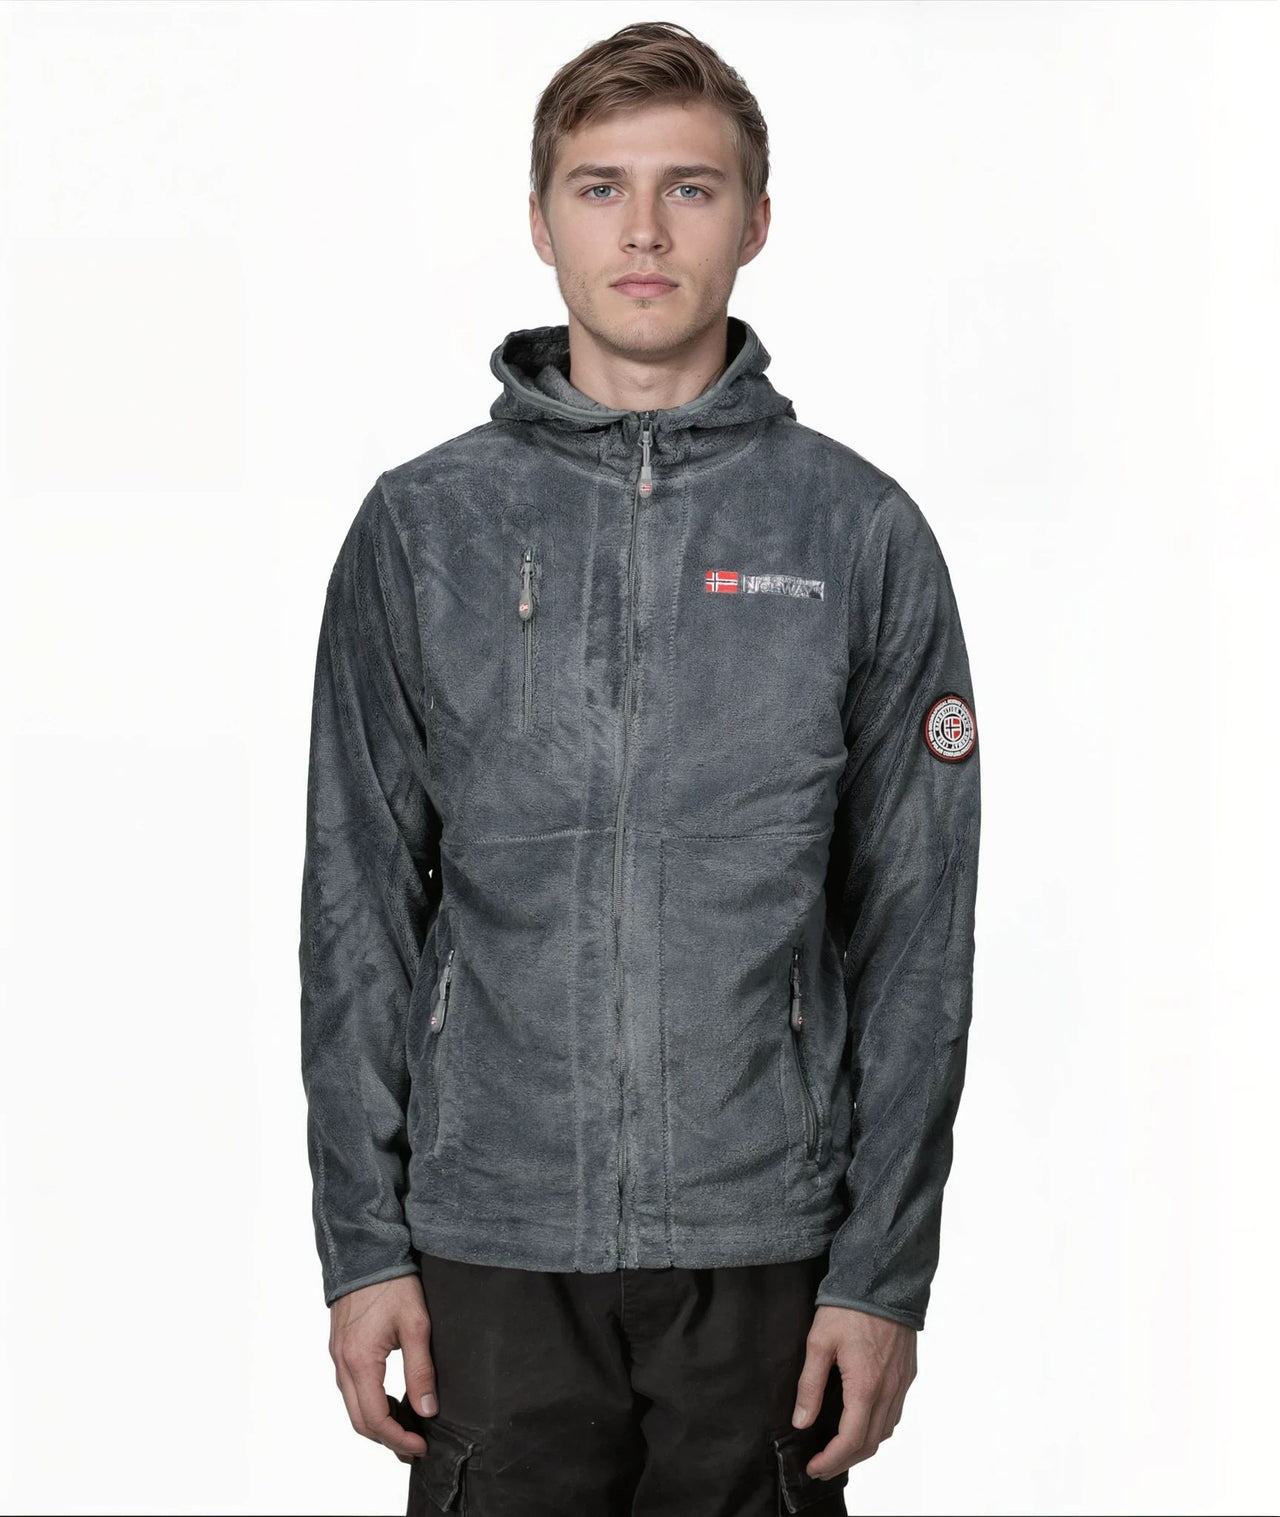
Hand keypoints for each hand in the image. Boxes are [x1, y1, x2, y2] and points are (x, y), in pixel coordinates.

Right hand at [329, 1273, 438, 1462]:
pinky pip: (351, 1388)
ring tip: (408, 1429)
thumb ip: (421, 1370)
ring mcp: (338, 1356)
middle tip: (415, 1447)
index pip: (375, 1418)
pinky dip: (370, 1403)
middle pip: (360, 1420)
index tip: (422, 1446)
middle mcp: (342, 1363)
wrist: (366, 1251)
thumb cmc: (392, 1283)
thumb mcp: (416, 1325)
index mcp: (360, 1361)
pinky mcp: (341, 1348)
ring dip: (378, 1423)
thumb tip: (428, 1410)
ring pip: (353, 1405)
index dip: (398, 1439)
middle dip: (387, 1439)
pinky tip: (393, 1401)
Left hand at [790, 1304, 916, 1479]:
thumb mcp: (819, 1342)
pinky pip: (896, 1412)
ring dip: (864, 1446)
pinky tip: (862, 1421)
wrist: (883, 1276)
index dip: (831, 1460)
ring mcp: (902, 1382)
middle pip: (871, 1443)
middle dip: (845, 1460)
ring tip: (839, 1449)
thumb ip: (810, 1385)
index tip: (814, 1467)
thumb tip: (802, 1421)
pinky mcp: (907, 1373)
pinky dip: (879, 1427)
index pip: (851, 1440)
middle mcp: (889, 1390)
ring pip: (887, 1430)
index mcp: (866, 1386)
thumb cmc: (849, 1306)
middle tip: (822, 1465)